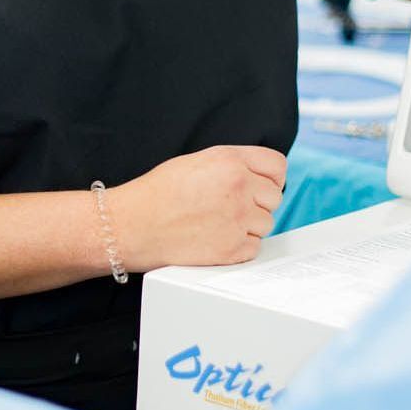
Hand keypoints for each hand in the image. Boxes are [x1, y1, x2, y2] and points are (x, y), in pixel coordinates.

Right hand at [108, 145, 286, 271]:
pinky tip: (216, 239)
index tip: (262, 185)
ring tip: (219, 223)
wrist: (133, 225)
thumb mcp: (196, 162)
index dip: (271, 177)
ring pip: (266, 224)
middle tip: (231, 208)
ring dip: (249, 226)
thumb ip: (231, 165)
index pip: (277, 165)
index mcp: (229, 160)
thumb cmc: (156, 193)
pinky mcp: (233, 248)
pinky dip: (239, 247)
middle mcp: (238, 186)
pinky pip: (254, 248)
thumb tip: (256, 175)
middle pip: (274, 197)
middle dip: (258, 203)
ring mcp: (238, 218)